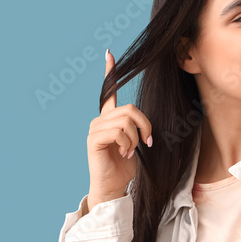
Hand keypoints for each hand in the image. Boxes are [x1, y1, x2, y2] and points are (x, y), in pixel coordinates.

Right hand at [86, 49, 152, 205]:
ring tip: (130, 151)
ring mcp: (95, 129)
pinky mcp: (93, 139)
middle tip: (146, 142)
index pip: (109, 92)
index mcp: (110, 119)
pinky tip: (122, 153)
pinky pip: (118, 132)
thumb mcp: (136, 143)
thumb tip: (144, 120)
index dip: (109, 72)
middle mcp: (100, 120)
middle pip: (130, 109)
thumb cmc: (125, 167)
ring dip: (135, 139)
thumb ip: (138, 128)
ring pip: (126, 121)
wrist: (113, 187)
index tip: (109, 53)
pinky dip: (127, 144)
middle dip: (144, 126)